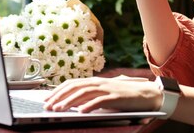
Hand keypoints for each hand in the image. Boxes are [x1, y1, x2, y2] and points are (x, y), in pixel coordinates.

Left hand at [43, 76, 161, 112]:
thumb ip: (91, 96)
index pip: (72, 83)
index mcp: (95, 81)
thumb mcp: (105, 94)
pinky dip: (89, 106)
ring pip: (84, 93)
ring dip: (69, 101)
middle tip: (48, 106)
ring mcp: (107, 89)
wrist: (146, 94)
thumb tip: (74, 102)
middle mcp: (99, 82)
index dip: (58, 90)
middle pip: (74, 87)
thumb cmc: (124, 96)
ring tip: (59, 109)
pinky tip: (81, 112)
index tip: (47, 99)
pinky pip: (99, 101)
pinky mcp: (115, 97)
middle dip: (59, 96)